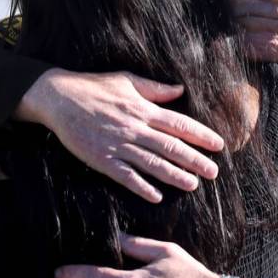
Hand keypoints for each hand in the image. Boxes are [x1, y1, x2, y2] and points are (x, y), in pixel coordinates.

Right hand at [16, 69, 224, 202]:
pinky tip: (156, 196)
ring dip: (174, 175)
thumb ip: (154, 89)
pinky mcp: (102, 159)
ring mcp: (118, 145)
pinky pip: (126, 176)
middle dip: (195, 160)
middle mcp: (134, 128)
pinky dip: (142, 187)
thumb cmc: (94, 87)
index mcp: (143, 109)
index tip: (218, 145)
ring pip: (152, 164)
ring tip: (193, 185)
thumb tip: (179, 90)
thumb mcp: (126, 80)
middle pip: (171, 147)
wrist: (59, 98)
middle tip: (213, 172)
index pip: (178, 124)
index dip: (200, 135)